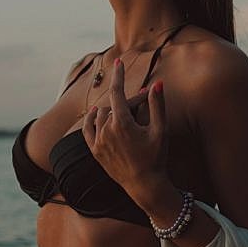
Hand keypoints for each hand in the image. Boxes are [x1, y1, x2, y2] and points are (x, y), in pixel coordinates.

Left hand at [82, 58, 167, 196]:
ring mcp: (98, 141)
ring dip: (113, 110)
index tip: (118, 63)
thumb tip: (157, 83)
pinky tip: (96, 114)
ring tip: (128, 113)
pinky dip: (91, 119)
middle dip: (127, 101)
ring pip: (101, 116)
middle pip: (113, 106)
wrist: (143, 184)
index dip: (118, 76)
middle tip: (144, 101)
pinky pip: (87, 129)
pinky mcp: (94, 150)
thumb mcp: (160, 130)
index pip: (117, 93)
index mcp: (122, 124)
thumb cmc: (155, 156)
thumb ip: (157, 105)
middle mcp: (106, 131)